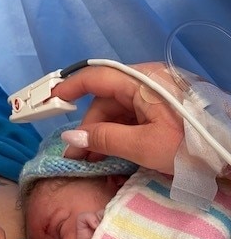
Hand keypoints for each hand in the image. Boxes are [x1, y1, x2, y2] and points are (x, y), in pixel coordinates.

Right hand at [52, 62, 183, 174]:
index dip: (69, 88)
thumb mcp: (144, 146)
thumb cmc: (190, 147)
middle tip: (77, 156)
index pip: (95, 77)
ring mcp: (156, 93)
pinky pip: (133, 115)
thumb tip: (70, 140)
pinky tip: (114, 153)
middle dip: (88, 126)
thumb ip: (104, 139)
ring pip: (119, 109)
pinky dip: (120, 133)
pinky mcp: (164, 107)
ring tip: (93, 161)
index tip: (49, 102)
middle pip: (106, 98)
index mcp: (142, 81)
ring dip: (103, 133)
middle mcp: (147, 80)